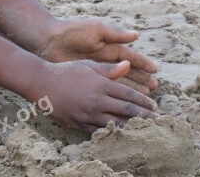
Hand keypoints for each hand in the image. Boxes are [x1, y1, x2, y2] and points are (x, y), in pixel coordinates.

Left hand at [37, 20, 158, 93]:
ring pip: (120, 82)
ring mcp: (98, 71)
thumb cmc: (73, 32)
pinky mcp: (89, 80)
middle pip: (128, 71)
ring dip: (133, 89)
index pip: (130, 56)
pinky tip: (125, 102)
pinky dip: (116, 95)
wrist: (50, 42)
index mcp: (109, 46)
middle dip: (141, 78)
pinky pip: (106, 89)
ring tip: (145, 95)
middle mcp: (106, 60)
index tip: (155, 70)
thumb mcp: (96, 30)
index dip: (143, 63)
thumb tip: (136, 35)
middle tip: (155, 87)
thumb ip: (115, 34)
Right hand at [37, 60, 157, 131]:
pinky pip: (101, 130)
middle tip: (157, 120)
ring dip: (132, 127)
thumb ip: (109, 69)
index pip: (128, 94)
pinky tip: (123, 134)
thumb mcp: (88, 66)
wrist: (42, 83)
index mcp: (101, 84)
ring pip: (116, 123)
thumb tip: (128, 66)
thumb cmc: (66, 71)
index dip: (143, 101)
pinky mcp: (80, 123)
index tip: (154, 105)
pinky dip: (114, 133)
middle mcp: (97, 100)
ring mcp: (88, 113)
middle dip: (143, 116)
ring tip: (145, 129)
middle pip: (126, 110)